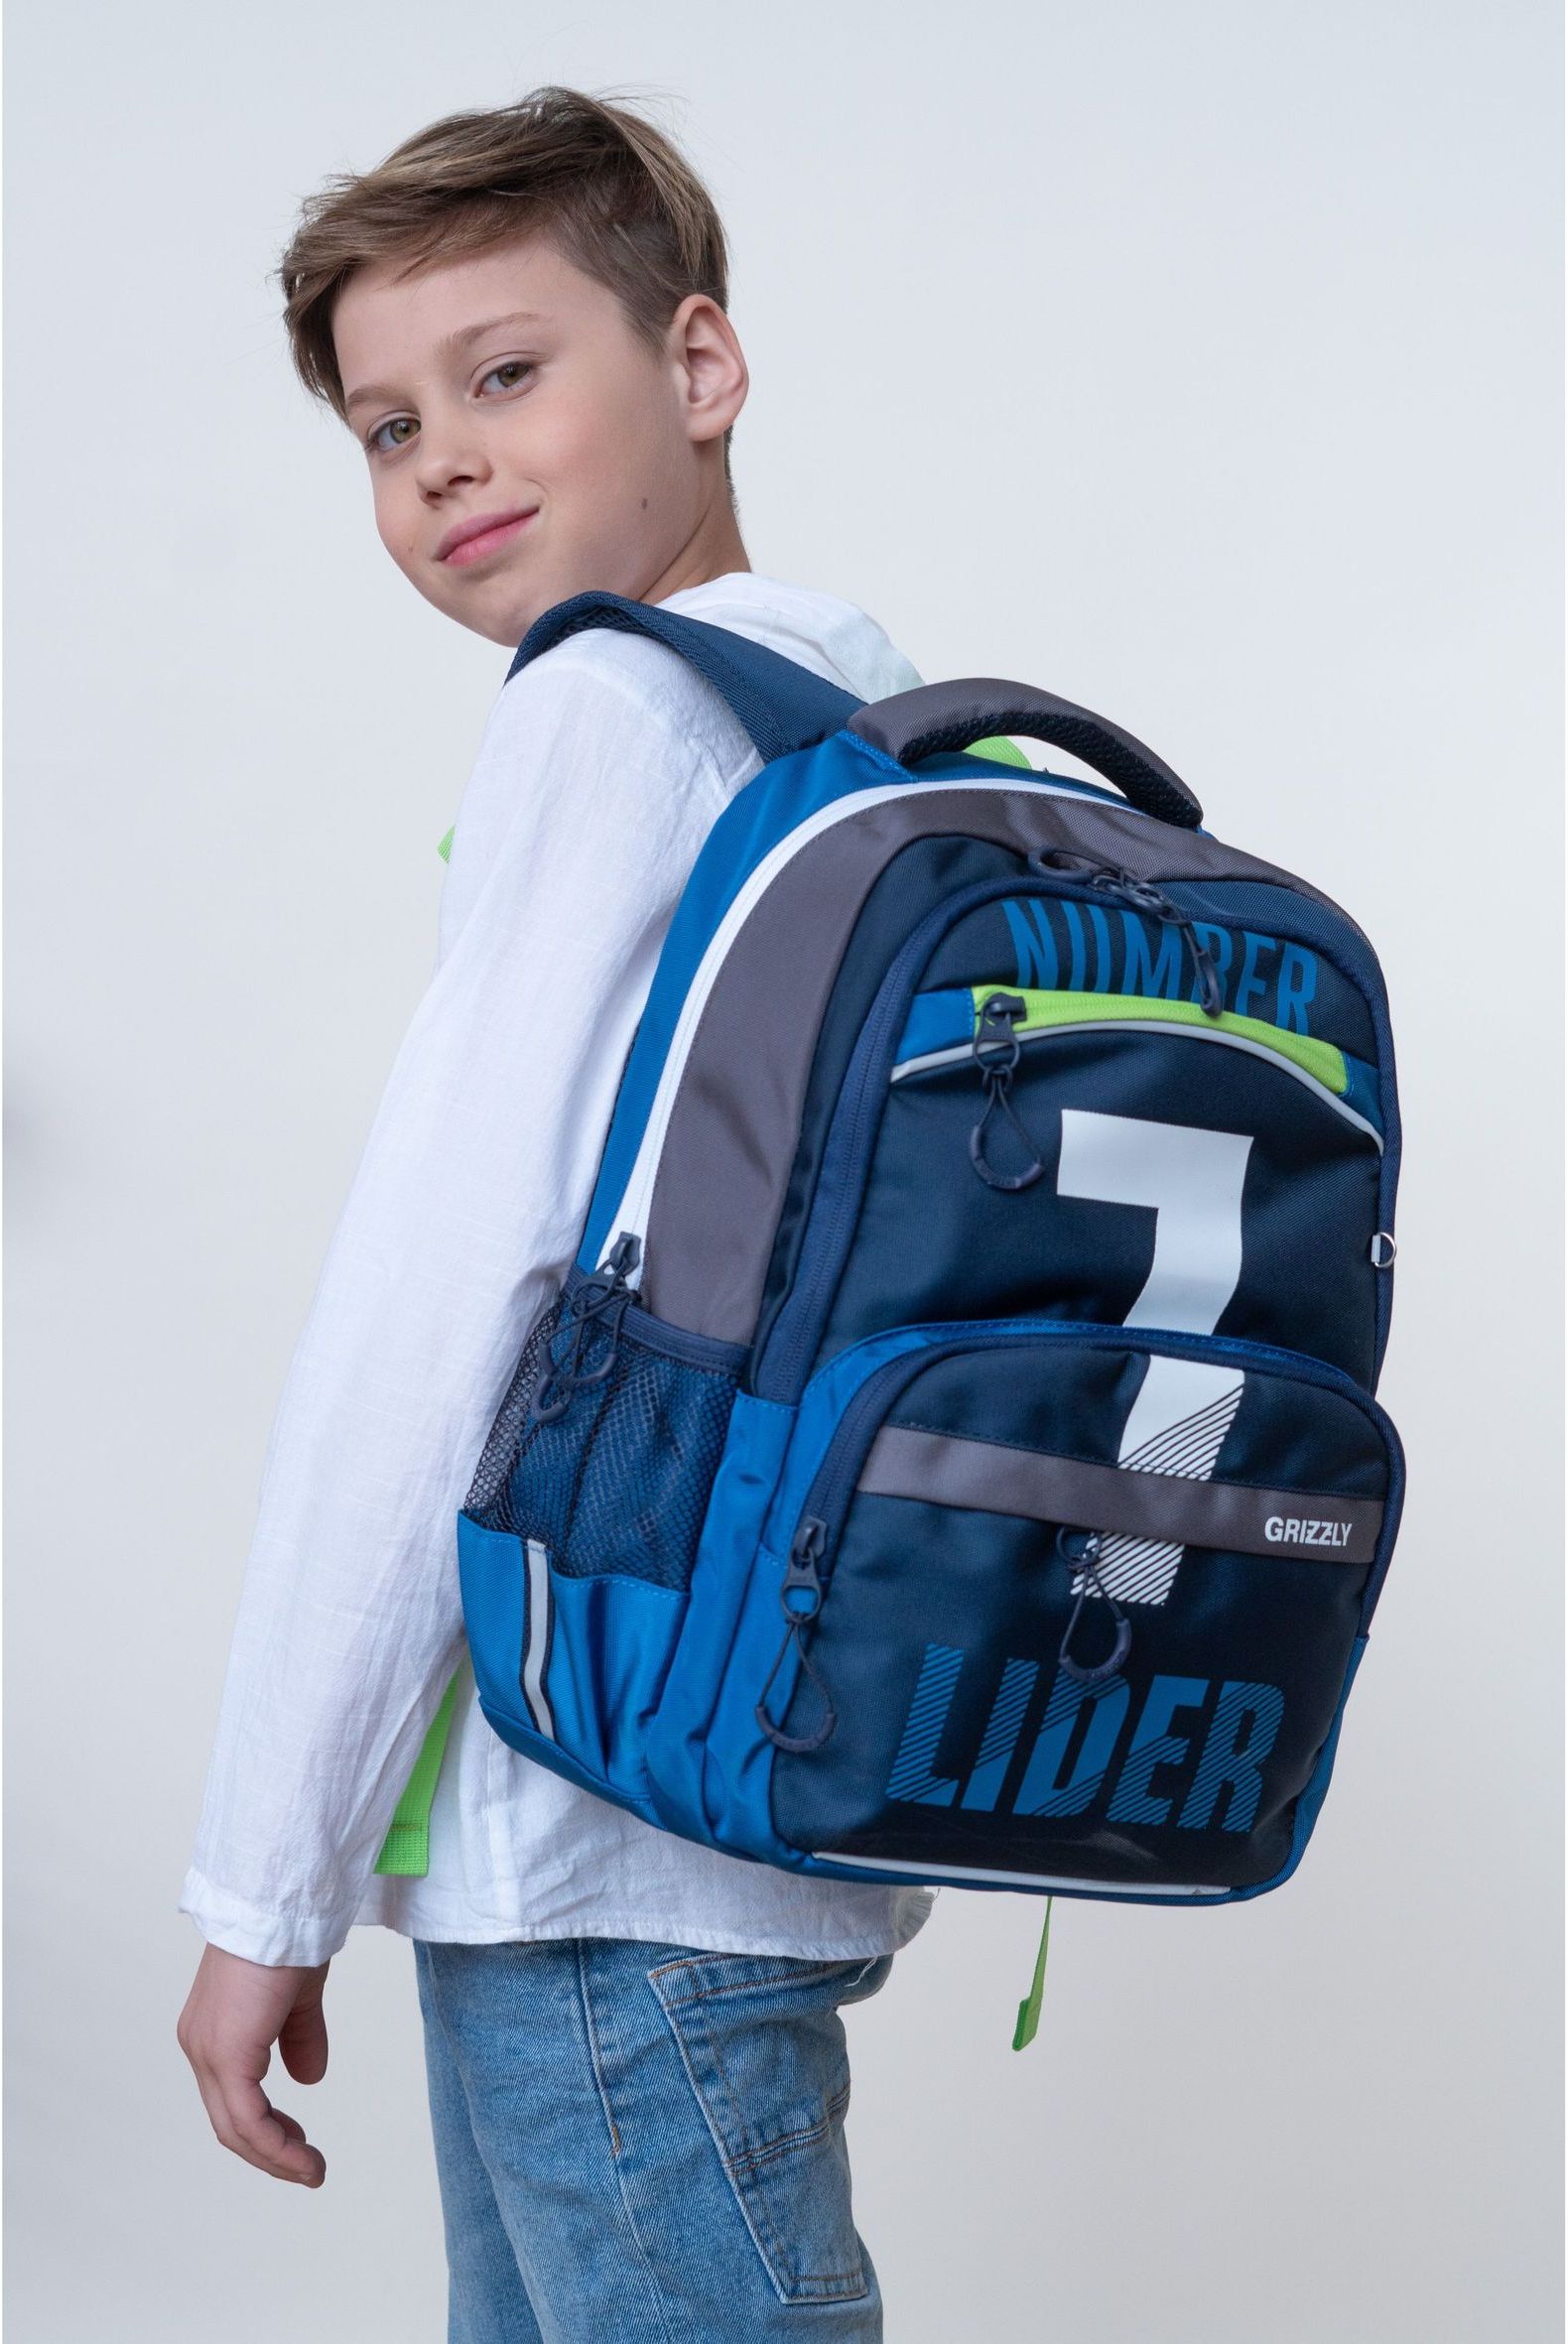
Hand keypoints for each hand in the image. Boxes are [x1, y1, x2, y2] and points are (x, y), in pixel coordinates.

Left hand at [177, 1942, 330, 2184]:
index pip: (232, 2098)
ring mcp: (208, 2053)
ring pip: (235, 2128)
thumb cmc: (289, 1936)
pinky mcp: (227, 2055)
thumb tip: (308, 2079)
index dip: (265, 2128)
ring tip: (311, 2170)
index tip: (297, 2142)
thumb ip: (299, 2037)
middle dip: (270, 2151)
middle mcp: (201, 2047)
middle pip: (229, 2122)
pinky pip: (248, 2119)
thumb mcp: (298, 1997)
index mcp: (213, 2033)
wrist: (281, 1905)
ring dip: (276, 2157)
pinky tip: (303, 2157)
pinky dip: (276, 2146)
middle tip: (306, 2166)